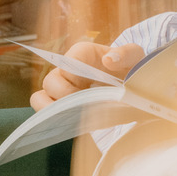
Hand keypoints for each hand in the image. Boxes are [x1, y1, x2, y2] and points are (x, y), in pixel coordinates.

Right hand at [29, 41, 143, 111]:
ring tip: (75, 114)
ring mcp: (62, 88)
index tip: (87, 85)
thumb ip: (125, 54)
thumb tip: (108, 60)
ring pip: (41, 96)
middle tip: (85, 103)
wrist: (131, 85)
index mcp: (83, 54)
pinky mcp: (61, 103)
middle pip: (51, 81)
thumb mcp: (135, 56)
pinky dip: (49, 117)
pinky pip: (42, 108)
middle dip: (66, 95)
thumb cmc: (129, 66)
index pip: (68, 61)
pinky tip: (71, 121)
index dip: (73, 74)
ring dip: (55, 108)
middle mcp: (68, 70)